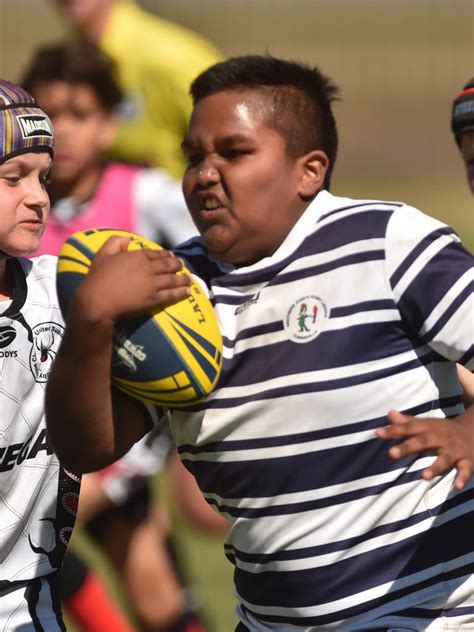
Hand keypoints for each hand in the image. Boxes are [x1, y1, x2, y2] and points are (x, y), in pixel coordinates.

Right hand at [73, 236, 191, 323]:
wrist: (98, 301)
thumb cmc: (97, 278)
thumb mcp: (102, 254)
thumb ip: (114, 242)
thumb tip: (128, 239)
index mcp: (137, 256)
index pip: (156, 254)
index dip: (165, 255)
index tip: (171, 256)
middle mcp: (148, 268)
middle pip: (168, 265)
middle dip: (178, 264)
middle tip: (183, 265)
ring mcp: (153, 284)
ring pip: (173, 279)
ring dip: (183, 278)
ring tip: (189, 279)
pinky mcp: (154, 299)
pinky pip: (171, 295)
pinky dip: (181, 292)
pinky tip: (187, 292)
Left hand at [376, 409, 473, 489]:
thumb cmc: (444, 430)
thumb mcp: (428, 424)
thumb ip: (408, 422)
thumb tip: (389, 413)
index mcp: (431, 427)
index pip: (410, 428)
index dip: (394, 430)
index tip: (377, 433)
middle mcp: (442, 437)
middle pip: (424, 441)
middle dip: (408, 447)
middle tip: (390, 453)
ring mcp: (455, 450)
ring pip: (445, 458)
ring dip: (435, 467)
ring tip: (424, 476)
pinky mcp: (468, 462)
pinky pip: (465, 470)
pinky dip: (462, 478)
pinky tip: (456, 486)